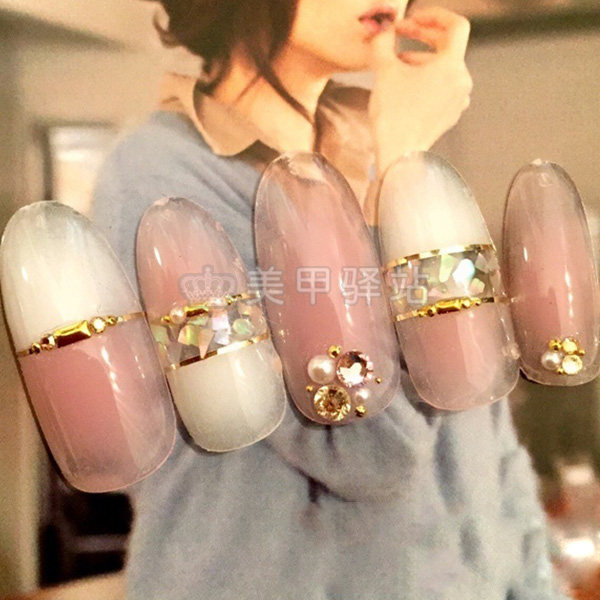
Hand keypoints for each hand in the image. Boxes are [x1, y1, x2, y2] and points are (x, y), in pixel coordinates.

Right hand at [368, 7, 472, 176]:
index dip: (434, 16)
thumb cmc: (394, 115)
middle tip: (400, 35)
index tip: (414, 19)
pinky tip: (405, 86)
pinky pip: (441, 87)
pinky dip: (425, 80)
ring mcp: (458, 100)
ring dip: (420, 60)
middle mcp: (461, 81)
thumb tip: (383, 27)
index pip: (455, 26)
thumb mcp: (384, 70)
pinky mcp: (450, 114)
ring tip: (396, 65)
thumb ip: (383, 41)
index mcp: (452, 66)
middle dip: (421, 38)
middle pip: (447, 47)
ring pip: (442, 68)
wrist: (398, 154)